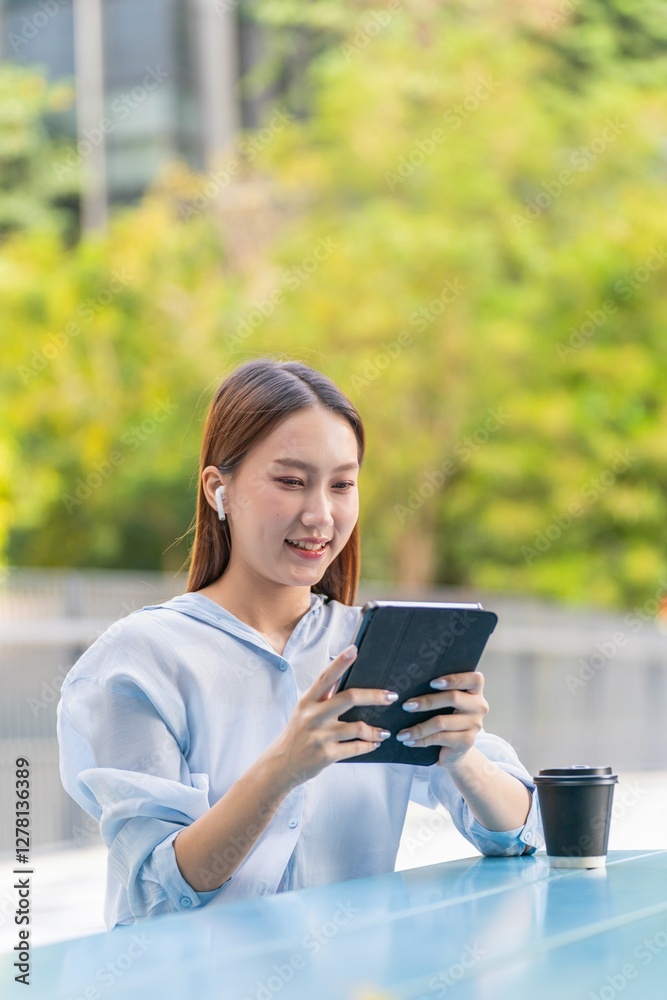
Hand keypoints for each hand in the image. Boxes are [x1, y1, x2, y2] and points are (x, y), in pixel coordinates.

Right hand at [270, 645, 397, 786]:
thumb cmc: (297, 734)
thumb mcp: (304, 711)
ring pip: (357, 727)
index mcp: (307, 701)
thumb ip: (322, 696)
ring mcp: (320, 736)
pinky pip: (355, 748)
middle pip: (349, 698)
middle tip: (392, 696)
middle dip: (374, 696)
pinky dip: (368, 745)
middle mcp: (313, 716)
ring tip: (384, 732)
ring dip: (375, 730)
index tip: (354, 649)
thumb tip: (340, 675)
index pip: (326, 678)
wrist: (282, 764)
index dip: (340, 663)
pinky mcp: (327, 755)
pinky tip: (374, 743)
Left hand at [395, 671, 488, 769]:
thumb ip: (437, 690)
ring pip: (442, 722)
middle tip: (406, 706)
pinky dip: (421, 740)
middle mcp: (479, 706)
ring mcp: (474, 725)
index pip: (474, 679)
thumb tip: (409, 684)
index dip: (454, 679)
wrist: (455, 747)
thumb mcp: (446, 701)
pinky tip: (409, 741)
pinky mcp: (467, 741)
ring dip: (419, 727)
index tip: (432, 683)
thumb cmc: (447, 716)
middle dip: (427, 701)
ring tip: (402, 732)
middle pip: (453, 698)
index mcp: (475, 690)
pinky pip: (440, 738)